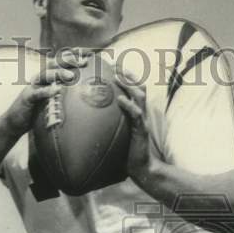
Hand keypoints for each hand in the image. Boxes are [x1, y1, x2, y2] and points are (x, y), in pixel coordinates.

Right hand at [1, 51, 87, 138]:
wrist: (16, 121)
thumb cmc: (37, 110)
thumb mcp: (52, 99)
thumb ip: (64, 93)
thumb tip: (84, 93)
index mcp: (47, 76)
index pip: (61, 62)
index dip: (73, 56)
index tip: (88, 53)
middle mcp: (40, 78)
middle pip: (55, 63)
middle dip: (69, 60)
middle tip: (84, 61)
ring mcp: (33, 86)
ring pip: (46, 75)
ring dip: (59, 74)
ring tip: (71, 76)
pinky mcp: (28, 98)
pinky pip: (38, 93)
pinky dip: (47, 91)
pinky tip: (57, 90)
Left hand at [115, 73, 158, 187]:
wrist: (142, 168)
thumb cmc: (128, 154)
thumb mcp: (118, 136)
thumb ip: (110, 126)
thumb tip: (90, 122)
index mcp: (136, 113)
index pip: (133, 89)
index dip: (126, 76)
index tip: (113, 66)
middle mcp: (141, 113)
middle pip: (138, 86)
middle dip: (127, 74)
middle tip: (115, 64)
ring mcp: (142, 121)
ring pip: (139, 96)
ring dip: (128, 84)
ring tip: (117, 76)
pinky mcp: (142, 130)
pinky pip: (136, 115)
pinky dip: (129, 106)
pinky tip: (120, 100)